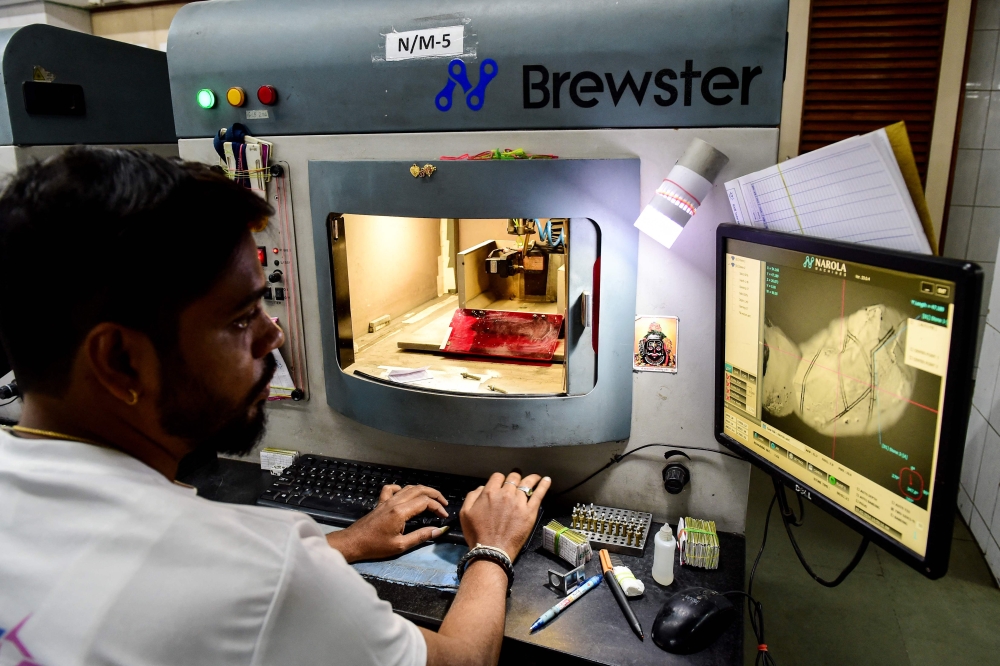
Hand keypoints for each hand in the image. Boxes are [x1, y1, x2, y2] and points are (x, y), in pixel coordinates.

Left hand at [326, 484, 448, 562]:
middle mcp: (394, 502)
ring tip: (431, 498)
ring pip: (408, 488)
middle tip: (443, 504)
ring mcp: (386, 501)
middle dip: (434, 494)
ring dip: (422, 491)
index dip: (437, 507)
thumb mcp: (400, 546)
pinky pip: (391, 489)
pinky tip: (405, 494)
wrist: (353, 543)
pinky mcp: (380, 503)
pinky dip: (401, 489)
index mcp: (400, 512)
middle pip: (419, 490)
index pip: (424, 502)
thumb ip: (420, 536)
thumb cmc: (375, 546)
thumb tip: (438, 531)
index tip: (444, 516)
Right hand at [459, 472, 550, 555]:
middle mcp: (505, 494)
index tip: (501, 484)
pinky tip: (547, 480)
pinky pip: (538, 495)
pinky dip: (543, 486)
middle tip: (517, 480)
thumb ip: (472, 496)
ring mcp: (519, 502)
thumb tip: (482, 488)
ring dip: (530, 478)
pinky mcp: (530, 512)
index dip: (499, 479)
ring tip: (534, 477)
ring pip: (526, 483)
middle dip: (514, 477)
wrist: (491, 551)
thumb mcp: (465, 513)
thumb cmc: (477, 534)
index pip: (498, 477)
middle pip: (513, 477)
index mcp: (490, 492)